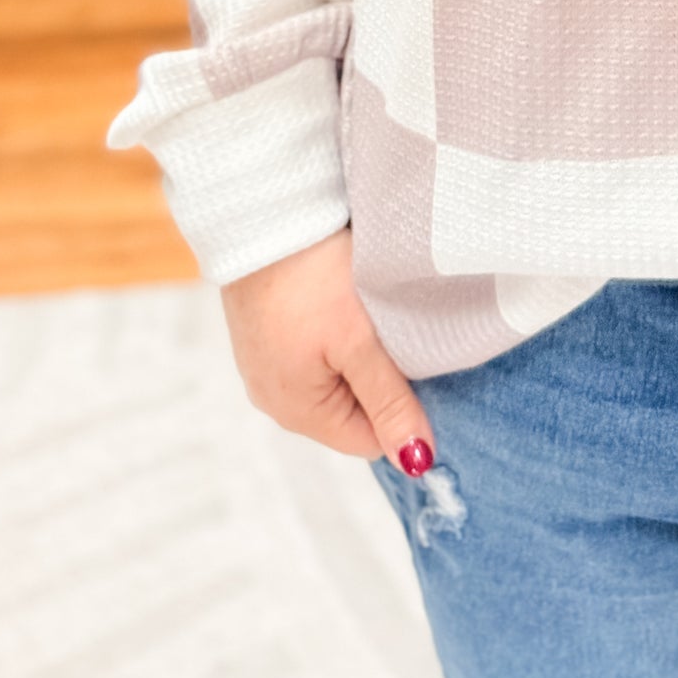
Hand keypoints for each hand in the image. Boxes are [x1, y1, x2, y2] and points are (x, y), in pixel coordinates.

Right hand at [220, 226, 434, 470]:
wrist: (259, 214)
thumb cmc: (311, 278)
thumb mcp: (360, 342)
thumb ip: (390, 403)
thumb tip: (418, 463)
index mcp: (297, 412)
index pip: (368, 439)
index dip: (401, 407)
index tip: (415, 361)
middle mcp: (273, 398)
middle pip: (350, 410)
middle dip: (377, 377)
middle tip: (389, 330)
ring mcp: (263, 365)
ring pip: (332, 377)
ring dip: (355, 351)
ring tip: (362, 310)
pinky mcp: (262, 333)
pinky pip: (309, 351)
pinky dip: (331, 331)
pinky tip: (336, 298)